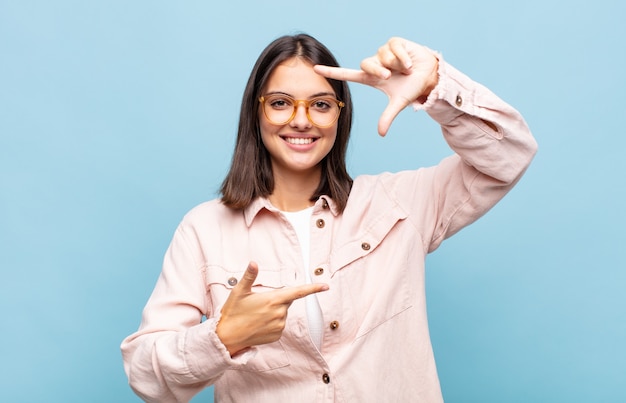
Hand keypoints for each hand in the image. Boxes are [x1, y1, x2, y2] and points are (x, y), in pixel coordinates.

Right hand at [216, 262, 328, 355]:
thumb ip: (249, 276)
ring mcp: (280, 325)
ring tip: (256, 315)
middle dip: (276, 299)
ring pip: (282, 313)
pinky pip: (279, 324)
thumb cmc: (233, 312)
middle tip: (258, 303)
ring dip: (273, 311)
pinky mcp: (277, 335)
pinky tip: (259, 324)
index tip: (326, 286)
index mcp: (274, 300)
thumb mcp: (239, 291)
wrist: (228, 337)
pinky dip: (271, 322)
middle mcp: (280, 313)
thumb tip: (253, 262)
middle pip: (286, 301)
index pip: (298, 292)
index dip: (313, 288)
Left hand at [314, 37, 438, 135]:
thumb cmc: (411, 88)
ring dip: (397, 64)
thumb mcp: (399, 103)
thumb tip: (381, 134)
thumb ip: (387, 117)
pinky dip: (404, 57)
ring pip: (383, 56)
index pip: (348, 74)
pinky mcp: (394, 42)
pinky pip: (394, 48)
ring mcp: (384, 52)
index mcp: (371, 78)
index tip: (316, 69)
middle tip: (390, 76)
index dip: (332, 72)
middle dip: (379, 70)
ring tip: (406, 70)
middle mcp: (375, 64)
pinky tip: (410, 62)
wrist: (430, 76)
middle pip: (366, 64)